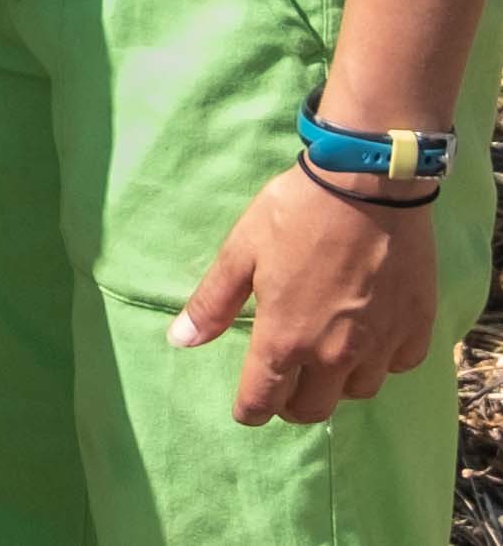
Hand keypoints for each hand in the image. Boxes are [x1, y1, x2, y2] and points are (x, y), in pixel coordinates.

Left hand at [171, 161, 436, 423]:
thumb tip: (180, 341)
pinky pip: (397, 365)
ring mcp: (380, 345)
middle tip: (282, 385)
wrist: (367, 187)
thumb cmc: (296, 214)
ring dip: (337, 385)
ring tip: (324, 360)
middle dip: (291, 405)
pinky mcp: (416, 328)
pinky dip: (380, 362)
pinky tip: (367, 339)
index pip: (263, 400)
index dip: (250, 410)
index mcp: (286, 339)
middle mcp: (335, 354)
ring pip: (358, 392)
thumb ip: (213, 303)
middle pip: (313, 409)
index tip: (246, 409)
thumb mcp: (241, 252)